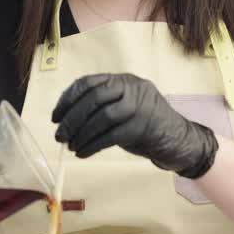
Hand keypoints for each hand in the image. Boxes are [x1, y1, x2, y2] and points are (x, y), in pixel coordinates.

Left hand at [51, 73, 217, 178]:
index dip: (67, 99)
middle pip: (93, 98)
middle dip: (71, 118)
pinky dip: (92, 146)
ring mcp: (139, 107)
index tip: (55, 116)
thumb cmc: (144, 124)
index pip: (88, 83)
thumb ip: (101, 105)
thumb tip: (65, 118)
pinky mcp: (142, 127)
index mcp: (123, 80)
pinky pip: (110, 136)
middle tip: (59, 134)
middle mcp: (132, 88)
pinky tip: (83, 153)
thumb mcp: (124, 105)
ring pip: (101, 117)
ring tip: (71, 146)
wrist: (178, 140)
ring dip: (81, 134)